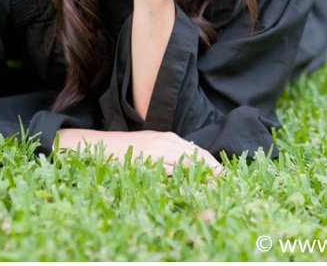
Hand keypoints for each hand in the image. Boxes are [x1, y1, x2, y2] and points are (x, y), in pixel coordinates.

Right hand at [56, 129, 222, 176]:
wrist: (101, 145)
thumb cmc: (127, 150)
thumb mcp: (151, 147)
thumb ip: (169, 154)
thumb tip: (189, 162)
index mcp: (169, 139)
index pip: (199, 152)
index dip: (213, 165)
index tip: (224, 177)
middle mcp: (167, 141)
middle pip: (198, 156)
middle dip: (213, 170)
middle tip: (225, 184)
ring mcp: (158, 149)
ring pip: (188, 162)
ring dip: (202, 175)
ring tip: (215, 186)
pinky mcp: (149, 158)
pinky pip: (171, 169)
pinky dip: (183, 177)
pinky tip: (192, 185)